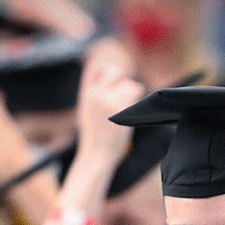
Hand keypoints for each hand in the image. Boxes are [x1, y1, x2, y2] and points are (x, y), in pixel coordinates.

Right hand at [75, 44, 144, 160]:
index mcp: (87, 94)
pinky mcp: (121, 108)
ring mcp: (108, 100)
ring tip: (129, 108)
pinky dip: (138, 99)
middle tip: (125, 96)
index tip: (115, 82)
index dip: (108, 72)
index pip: (97, 68)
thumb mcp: (86, 112)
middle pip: (115, 72)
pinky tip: (136, 109)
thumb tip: (103, 80)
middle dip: (122, 82)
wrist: (96, 155)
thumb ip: (94, 95)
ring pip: (128, 84)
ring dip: (132, 93)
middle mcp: (96, 94)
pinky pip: (136, 93)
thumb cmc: (94, 137)